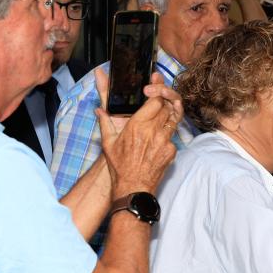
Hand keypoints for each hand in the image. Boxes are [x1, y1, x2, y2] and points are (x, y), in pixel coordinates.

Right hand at [96, 79, 178, 196]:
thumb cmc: (119, 166)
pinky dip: (168, 133)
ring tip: (162, 113)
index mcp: (138, 125)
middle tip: (160, 97)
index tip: (155, 85)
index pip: (156, 100)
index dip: (157, 91)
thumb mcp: (108, 143)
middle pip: (168, 106)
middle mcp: (154, 131)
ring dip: (169, 114)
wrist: (133, 187)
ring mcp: (165, 141)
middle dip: (164, 100)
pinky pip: (173, 136)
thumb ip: (105, 123)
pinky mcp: (172, 150)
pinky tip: (159, 136)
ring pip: (174, 119)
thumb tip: (98, 110)